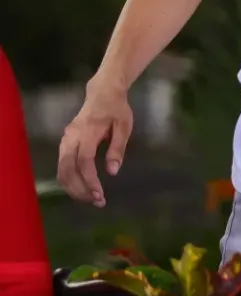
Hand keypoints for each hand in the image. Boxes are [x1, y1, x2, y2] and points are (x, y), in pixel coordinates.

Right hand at [57, 77, 133, 206]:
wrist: (102, 93)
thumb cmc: (116, 109)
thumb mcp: (124, 126)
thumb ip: (118, 148)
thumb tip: (113, 171)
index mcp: (88, 131)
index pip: (84, 161)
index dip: (89, 180)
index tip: (100, 194)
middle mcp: (72, 137)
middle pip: (68, 169)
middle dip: (80, 189)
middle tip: (97, 201)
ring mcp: (65, 140)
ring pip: (61, 170)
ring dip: (73, 187)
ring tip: (91, 198)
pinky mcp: (64, 143)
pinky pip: (61, 166)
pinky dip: (69, 180)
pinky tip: (82, 188)